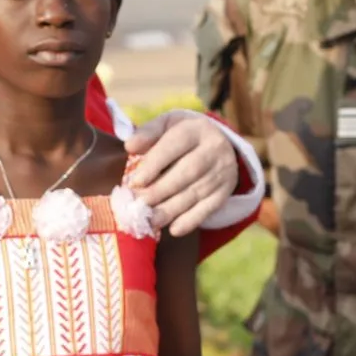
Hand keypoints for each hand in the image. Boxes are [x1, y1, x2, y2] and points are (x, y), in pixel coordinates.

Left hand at [124, 110, 238, 235]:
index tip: (135, 182)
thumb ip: (148, 133)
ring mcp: (222, 171)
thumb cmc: (182, 135)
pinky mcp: (225, 191)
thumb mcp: (167, 125)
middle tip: (139, 204)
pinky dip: (191, 221)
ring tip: (150, 220)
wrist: (218, 143)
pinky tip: (174, 230)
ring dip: (171, 209)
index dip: (155, 164)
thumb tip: (130, 146)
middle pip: (188, 171)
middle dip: (160, 190)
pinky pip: (209, 208)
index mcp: (197, 129)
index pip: (175, 145)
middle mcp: (214, 149)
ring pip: (196, 192)